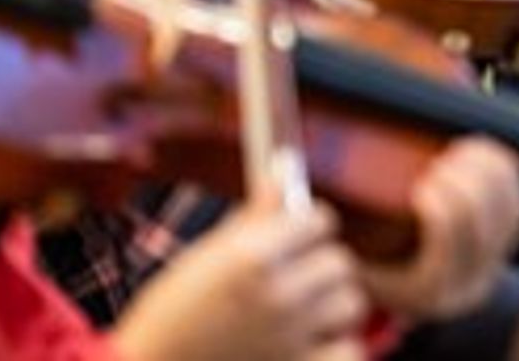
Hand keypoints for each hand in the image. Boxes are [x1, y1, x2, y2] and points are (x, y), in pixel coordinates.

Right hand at [110, 203, 366, 360]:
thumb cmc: (168, 320)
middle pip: (340, 261)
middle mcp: (276, 296)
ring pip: (349, 303)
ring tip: (298, 317)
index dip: (308, 226)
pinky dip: (334, 349)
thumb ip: (252, 221)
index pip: (320, 219)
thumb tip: (282, 175)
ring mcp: (289, 338)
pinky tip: (308, 347)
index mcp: (250, 259)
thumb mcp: (201, 261)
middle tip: (294, 280)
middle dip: (318, 267)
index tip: (299, 236)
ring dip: (330, 308)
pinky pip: (349, 352)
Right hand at [357, 136, 518, 321]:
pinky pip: (518, 199)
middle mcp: (470, 277)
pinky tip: (478, 152)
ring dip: (485, 171)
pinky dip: (502, 170)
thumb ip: (339, 240)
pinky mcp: (511, 237)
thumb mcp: (357, 269)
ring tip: (458, 151)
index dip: (442, 203)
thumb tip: (304, 192)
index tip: (422, 182)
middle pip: (482, 217)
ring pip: (507, 205)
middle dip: (464, 180)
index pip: (450, 237)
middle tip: (439, 162)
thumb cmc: (384, 279)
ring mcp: (496, 257)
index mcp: (432, 287)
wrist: (431, 301)